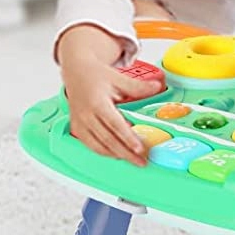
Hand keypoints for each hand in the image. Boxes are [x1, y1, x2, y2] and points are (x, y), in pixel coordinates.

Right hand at [58, 25, 164, 163]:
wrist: (76, 72)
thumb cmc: (97, 75)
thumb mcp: (119, 78)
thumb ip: (139, 86)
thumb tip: (158, 87)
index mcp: (97, 103)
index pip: (114, 124)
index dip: (127, 138)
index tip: (139, 148)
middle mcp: (86, 115)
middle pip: (107, 140)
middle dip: (125, 153)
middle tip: (141, 161)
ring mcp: (80, 123)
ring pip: (97, 146)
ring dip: (115, 155)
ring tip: (133, 160)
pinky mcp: (77, 128)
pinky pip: (90, 145)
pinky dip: (104, 152)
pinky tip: (118, 154)